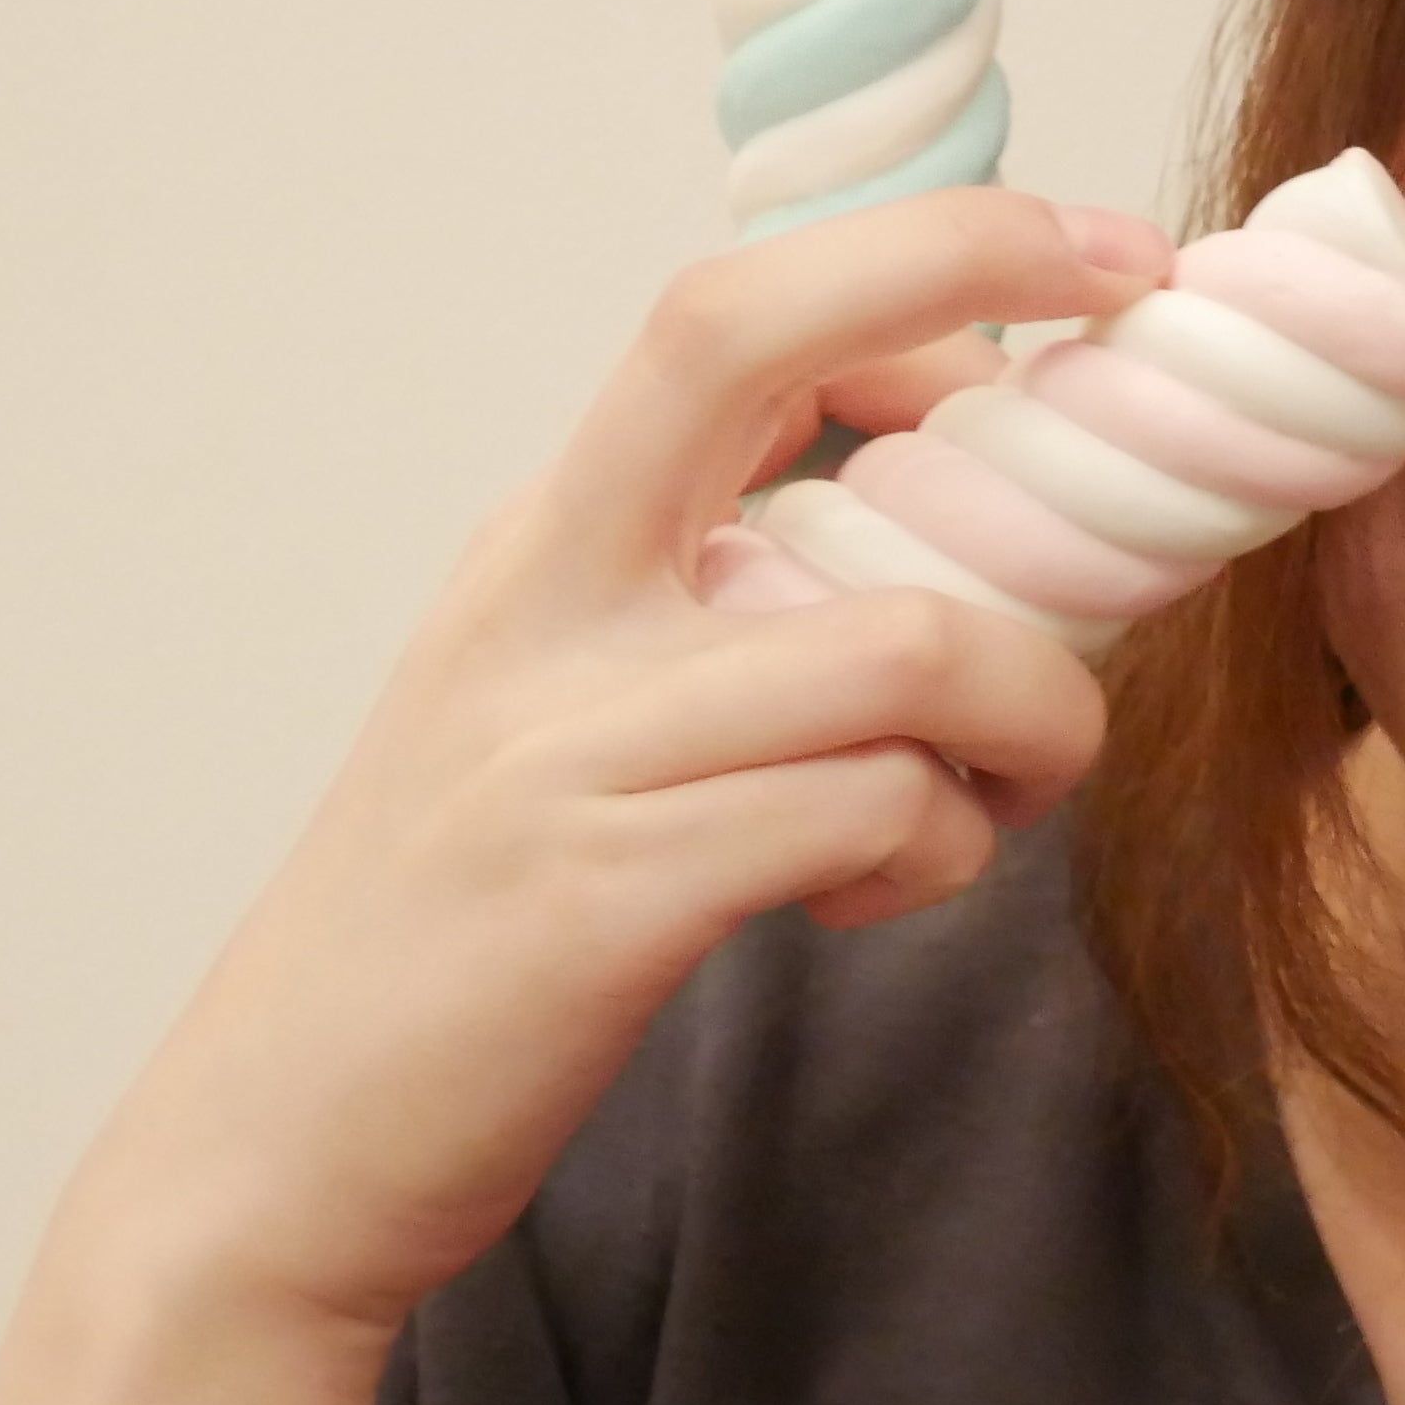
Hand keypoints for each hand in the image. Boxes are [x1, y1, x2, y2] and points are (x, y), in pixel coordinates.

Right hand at [68, 187, 1177, 1339]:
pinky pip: (877, 811)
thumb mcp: (556, 712)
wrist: (275, 1150)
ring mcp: (566, 743)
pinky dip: (941, 853)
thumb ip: (708, 603)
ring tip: (1006, 784)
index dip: (920, 254)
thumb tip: (928, 501)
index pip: (723, 314)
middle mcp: (542, 605)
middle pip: (741, 339)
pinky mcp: (605, 894)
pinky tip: (876, 894)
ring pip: (906, 639)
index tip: (1086, 263)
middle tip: (1129, 320)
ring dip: (1032, 711)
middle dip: (964, 279)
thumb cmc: (465, 936)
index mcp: (541, 544)